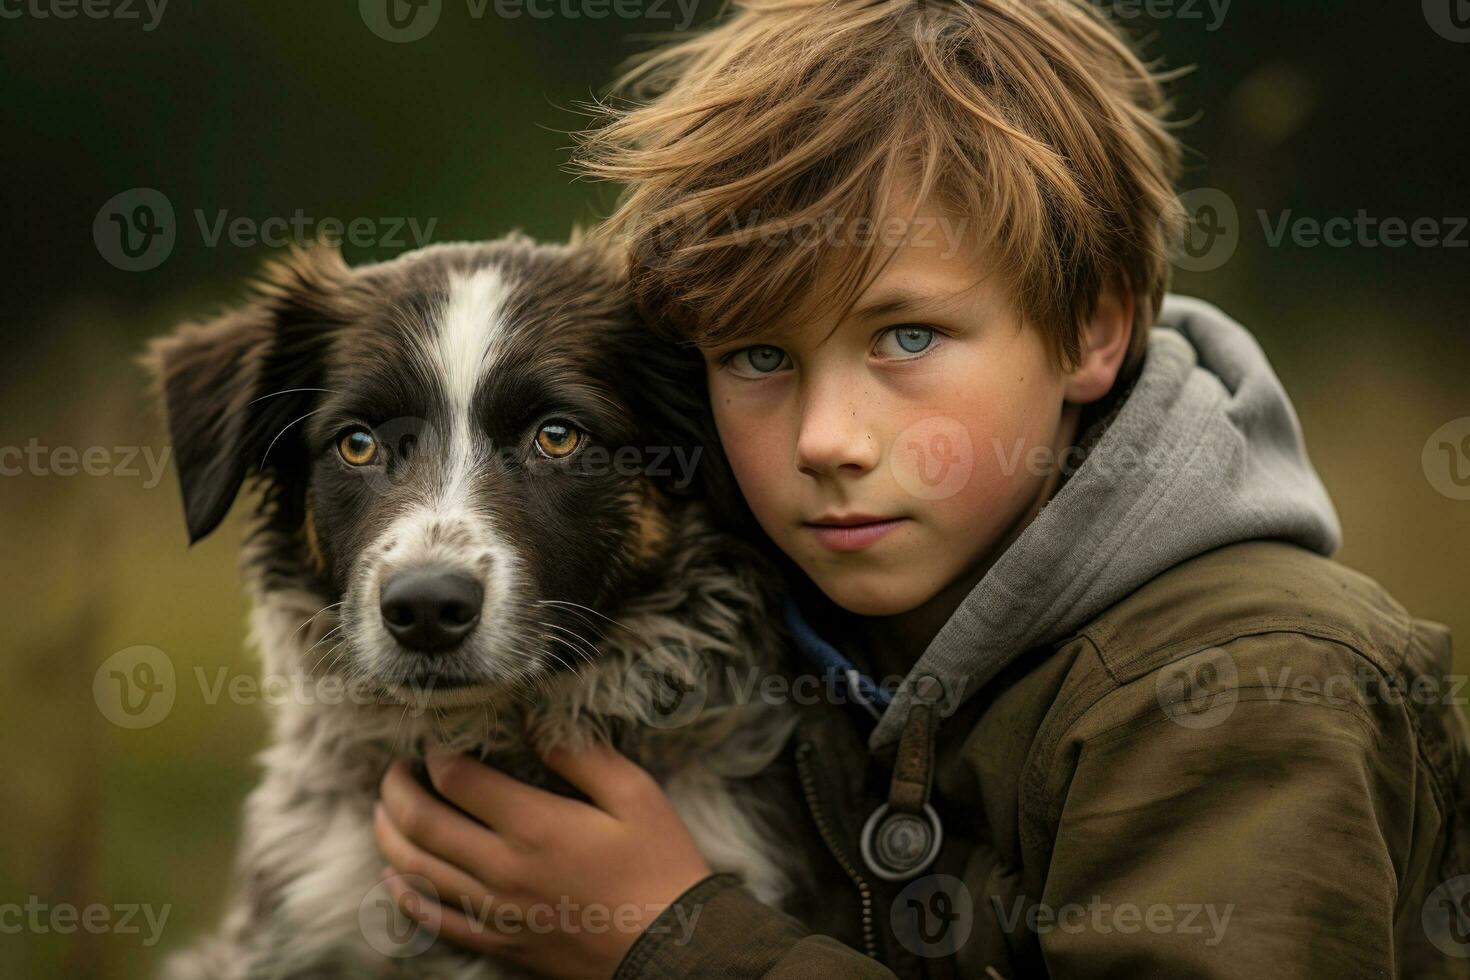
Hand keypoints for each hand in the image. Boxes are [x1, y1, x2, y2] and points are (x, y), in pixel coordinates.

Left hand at [374, 742, 713, 979]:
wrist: (672, 950)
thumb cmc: (660, 865)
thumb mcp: (635, 794)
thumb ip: (582, 755)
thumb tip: (536, 725)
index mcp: (534, 825)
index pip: (458, 779)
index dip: (438, 753)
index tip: (435, 738)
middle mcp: (502, 868)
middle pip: (422, 823)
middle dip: (396, 790)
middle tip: (393, 769)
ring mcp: (496, 910)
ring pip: (417, 870)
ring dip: (389, 835)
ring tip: (382, 810)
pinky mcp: (501, 940)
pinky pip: (435, 920)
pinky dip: (406, 895)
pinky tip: (396, 877)